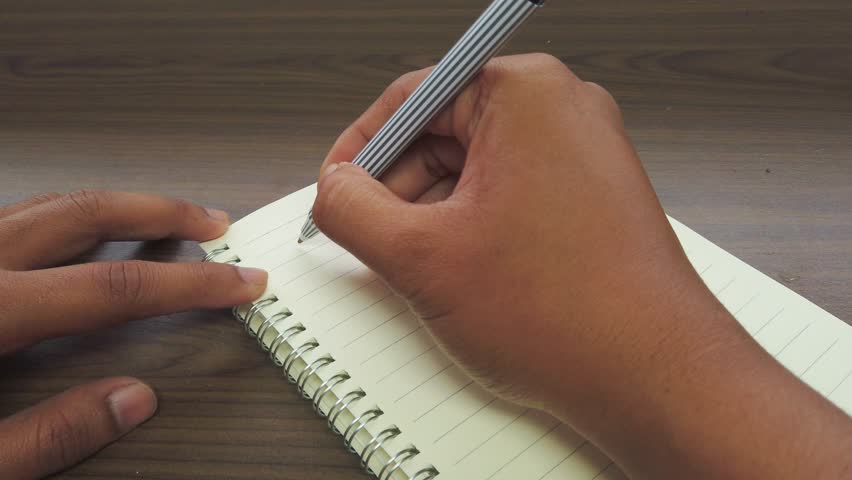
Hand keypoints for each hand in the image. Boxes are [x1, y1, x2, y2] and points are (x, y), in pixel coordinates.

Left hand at [0, 190, 266, 478]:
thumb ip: (48, 435)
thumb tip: (133, 401)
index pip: (115, 286)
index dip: (190, 283)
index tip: (240, 281)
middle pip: (89, 215)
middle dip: (164, 213)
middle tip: (216, 222)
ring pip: (54, 204)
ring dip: (121, 205)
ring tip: (168, 215)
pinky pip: (26, 214)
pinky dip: (73, 213)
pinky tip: (91, 230)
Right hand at [310, 54, 851, 478]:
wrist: (653, 377)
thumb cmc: (568, 313)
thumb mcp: (423, 256)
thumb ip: (353, 210)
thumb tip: (332, 191)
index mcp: (526, 93)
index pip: (414, 96)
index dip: (363, 146)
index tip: (339, 185)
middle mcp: (563, 110)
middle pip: (445, 132)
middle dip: (399, 187)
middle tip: (369, 233)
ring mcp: (583, 152)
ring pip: (476, 168)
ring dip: (434, 213)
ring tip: (420, 265)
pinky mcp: (591, 194)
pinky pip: (510, 193)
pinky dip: (472, 225)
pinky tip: (460, 271)